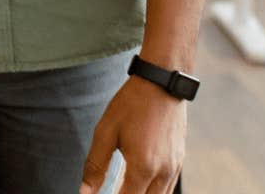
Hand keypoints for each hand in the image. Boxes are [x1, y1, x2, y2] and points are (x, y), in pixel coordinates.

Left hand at [80, 75, 186, 193]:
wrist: (162, 83)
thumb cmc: (131, 105)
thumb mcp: (106, 132)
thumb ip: (95, 166)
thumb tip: (85, 192)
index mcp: (143, 167)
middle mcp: (163, 172)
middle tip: (114, 190)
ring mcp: (174, 168)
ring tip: (123, 188)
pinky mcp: (179, 161)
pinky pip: (167, 188)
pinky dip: (153, 192)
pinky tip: (138, 185)